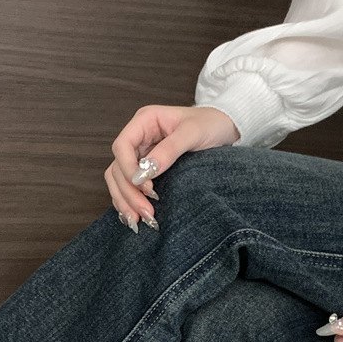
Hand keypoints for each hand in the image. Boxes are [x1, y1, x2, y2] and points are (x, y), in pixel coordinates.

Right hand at [105, 105, 239, 230]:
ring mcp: (140, 154)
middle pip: (118, 167)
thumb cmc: (210, 124)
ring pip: (118, 180)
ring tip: (138, 220)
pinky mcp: (146, 169)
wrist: (225, 128)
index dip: (128, 169)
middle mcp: (138, 137)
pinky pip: (128, 187)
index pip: (122, 146)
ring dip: (125, 201)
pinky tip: (136, 216)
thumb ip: (169, 150)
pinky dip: (129, 202)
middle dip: (128, 192)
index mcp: (145, 121)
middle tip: (145, 213)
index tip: (146, 188)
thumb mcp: (193, 133)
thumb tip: (144, 173)